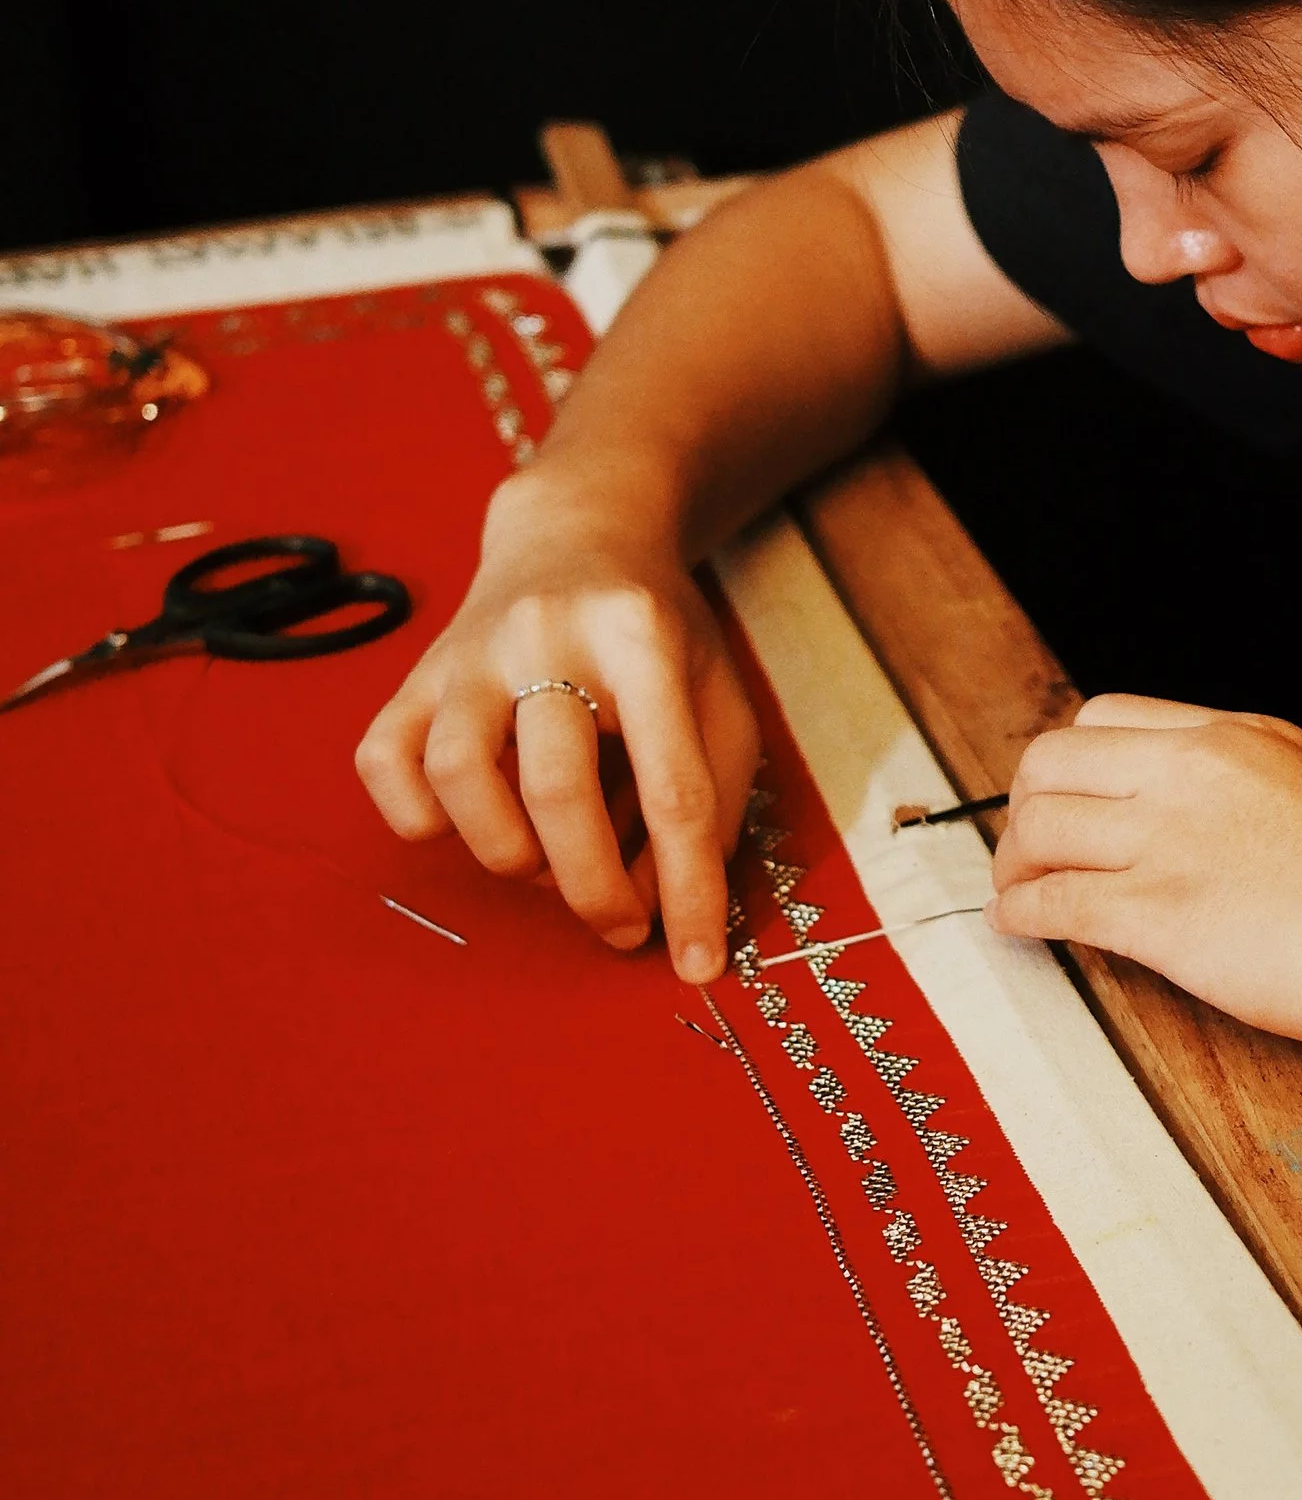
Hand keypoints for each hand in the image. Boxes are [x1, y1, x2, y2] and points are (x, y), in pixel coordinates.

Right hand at [354, 476, 756, 979]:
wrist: (575, 533)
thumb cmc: (660, 637)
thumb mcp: (718, 700)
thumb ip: (708, 804)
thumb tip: (656, 909)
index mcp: (642, 636)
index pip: (672, 785)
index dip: (688, 889)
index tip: (697, 966)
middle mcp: (546, 635)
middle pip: (557, 789)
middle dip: (592, 887)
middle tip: (618, 926)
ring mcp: (467, 650)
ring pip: (459, 777)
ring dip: (507, 852)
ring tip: (546, 853)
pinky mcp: (412, 673)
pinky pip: (386, 766)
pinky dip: (421, 819)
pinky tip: (469, 818)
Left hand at [984, 693, 1301, 1061]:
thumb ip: (1255, 788)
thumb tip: (1210, 824)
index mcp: (1239, 735)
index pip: (1107, 717)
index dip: (1071, 766)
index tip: (1068, 801)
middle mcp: (1194, 769)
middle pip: (1052, 760)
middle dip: (1025, 806)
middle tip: (1027, 848)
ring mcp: (1172, 837)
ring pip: (1038, 827)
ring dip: (1013, 863)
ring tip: (1016, 892)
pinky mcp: (1160, 912)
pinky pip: (1054, 900)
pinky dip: (1021, 913)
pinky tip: (1021, 927)